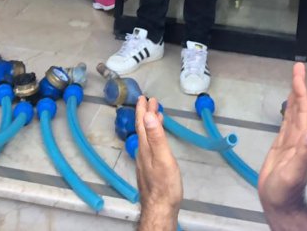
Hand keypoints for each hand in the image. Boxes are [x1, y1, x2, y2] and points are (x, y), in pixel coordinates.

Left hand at [135, 96, 181, 227]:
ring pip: (145, 137)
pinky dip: (152, 136)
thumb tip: (147, 115)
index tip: (144, 98)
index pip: (142, 124)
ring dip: (149, 125)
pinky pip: (149, 146)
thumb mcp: (163, 158)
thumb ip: (156, 136)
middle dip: (145, 114)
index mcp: (146, 148)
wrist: (160, 208)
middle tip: (149, 101)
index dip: (142, 110)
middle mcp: (142, 153)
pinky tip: (156, 140)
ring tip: (154, 115)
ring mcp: (145, 161)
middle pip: (142, 129)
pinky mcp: (149, 169)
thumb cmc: (165, 185)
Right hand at [258, 63, 306, 220]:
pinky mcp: (283, 144)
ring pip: (294, 112)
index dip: (301, 93)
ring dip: (295, 94)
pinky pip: (288, 121)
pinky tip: (290, 101)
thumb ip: (302, 157)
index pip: (304, 111)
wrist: (278, 202)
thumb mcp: (292, 174)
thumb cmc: (284, 190)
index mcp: (302, 140)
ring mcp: (292, 140)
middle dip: (299, 87)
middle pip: (300, 107)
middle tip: (298, 67)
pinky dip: (289, 108)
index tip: (299, 75)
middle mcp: (300, 136)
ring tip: (295, 77)